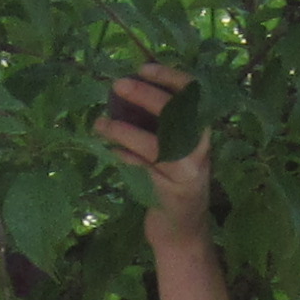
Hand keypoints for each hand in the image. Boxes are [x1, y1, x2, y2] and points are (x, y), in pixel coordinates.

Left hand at [96, 60, 210, 239]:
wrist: (183, 230)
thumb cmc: (172, 180)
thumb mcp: (173, 148)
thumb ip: (159, 124)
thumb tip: (127, 89)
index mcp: (199, 130)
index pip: (191, 94)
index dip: (168, 77)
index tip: (143, 68)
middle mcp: (198, 148)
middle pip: (175, 114)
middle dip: (145, 96)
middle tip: (118, 85)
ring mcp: (186, 172)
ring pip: (155, 145)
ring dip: (124, 131)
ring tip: (100, 123)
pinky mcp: (171, 193)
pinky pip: (144, 170)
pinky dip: (125, 158)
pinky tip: (111, 152)